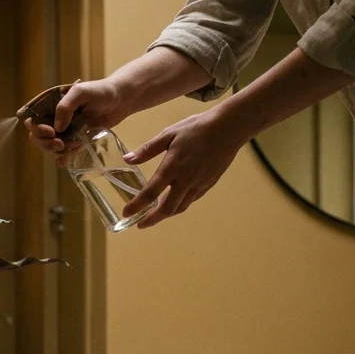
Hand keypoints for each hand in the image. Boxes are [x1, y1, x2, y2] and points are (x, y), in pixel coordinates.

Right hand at [23, 78, 131, 153]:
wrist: (121, 100)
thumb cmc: (100, 91)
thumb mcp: (80, 93)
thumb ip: (65, 107)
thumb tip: (56, 128)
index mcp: (51, 104)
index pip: (33, 119)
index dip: (37, 128)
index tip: (51, 131)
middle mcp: (55, 117)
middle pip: (38, 135)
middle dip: (46, 142)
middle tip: (60, 143)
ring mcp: (65, 129)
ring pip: (50, 145)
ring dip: (57, 149)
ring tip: (73, 145)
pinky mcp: (76, 138)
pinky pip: (65, 151)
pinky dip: (64, 156)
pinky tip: (64, 160)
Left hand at [122, 107, 245, 227]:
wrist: (228, 129)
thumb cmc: (197, 128)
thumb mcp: (168, 134)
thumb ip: (147, 149)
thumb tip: (127, 159)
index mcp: (172, 167)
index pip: (151, 192)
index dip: (137, 205)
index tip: (126, 213)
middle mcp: (185, 180)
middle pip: (167, 208)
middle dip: (152, 220)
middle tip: (140, 225)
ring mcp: (198, 184)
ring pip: (180, 207)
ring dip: (166, 215)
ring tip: (155, 217)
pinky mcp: (208, 184)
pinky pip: (192, 200)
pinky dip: (180, 205)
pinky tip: (175, 202)